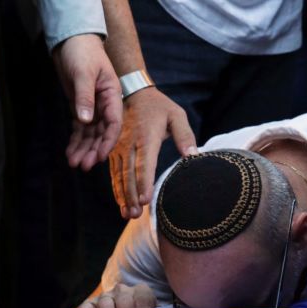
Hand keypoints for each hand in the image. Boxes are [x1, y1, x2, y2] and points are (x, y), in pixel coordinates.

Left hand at [55, 34, 123, 171]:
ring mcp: (93, 107)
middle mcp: (105, 104)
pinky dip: (75, 141)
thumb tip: (85, 120)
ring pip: (90, 134)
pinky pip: (80, 129)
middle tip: (83, 165)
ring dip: (83, 149)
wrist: (72, 41)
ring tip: (74, 164)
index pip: (114, 123)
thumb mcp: (83, 73)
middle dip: (93, 150)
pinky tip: (70, 154)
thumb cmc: (82, 53)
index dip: (108, 141)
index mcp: (113, 95)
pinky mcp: (81, 108)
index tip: (100, 156)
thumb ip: (84, 97)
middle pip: (102, 133)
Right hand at [110, 87, 196, 218]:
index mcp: (146, 136)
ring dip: (123, 196)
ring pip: (119, 176)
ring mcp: (118, 148)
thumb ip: (185, 135)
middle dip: (132, 195)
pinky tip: (122, 204)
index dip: (144, 182)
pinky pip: (113, 173)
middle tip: (136, 214)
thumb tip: (193, 156)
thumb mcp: (176, 115)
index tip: (145, 199)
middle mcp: (129, 144)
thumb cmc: (159, 107)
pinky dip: (117, 189)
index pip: (144, 162)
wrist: (131, 93)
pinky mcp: (113, 152)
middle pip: (129, 173)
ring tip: (128, 214)